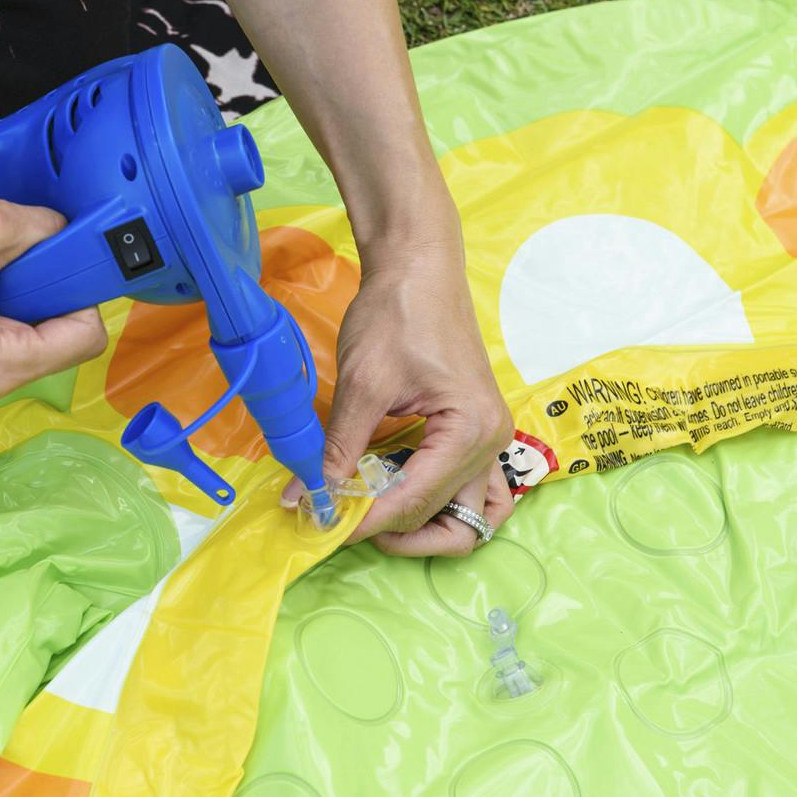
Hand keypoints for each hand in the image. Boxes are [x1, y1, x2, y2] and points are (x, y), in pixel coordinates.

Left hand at [285, 235, 514, 555]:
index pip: (415, 500)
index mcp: (470, 430)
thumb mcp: (362, 385)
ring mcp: (491, 439)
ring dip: (427, 529)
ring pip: (469, 515)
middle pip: (443, 515)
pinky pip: (471, 489)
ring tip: (373, 517)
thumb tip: (304, 498)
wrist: (420, 267)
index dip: (364, 520)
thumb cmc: (396, 314)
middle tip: (340, 519)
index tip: (320, 525)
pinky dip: (439, 504)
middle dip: (390, 527)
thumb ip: (336, 449)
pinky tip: (396, 494)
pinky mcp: (477, 431)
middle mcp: (492, 442)